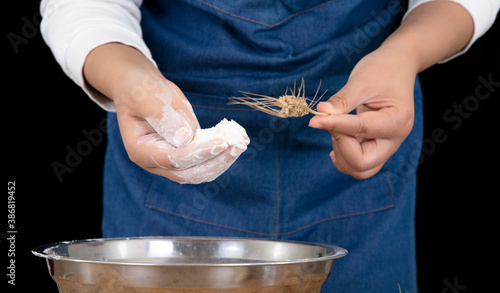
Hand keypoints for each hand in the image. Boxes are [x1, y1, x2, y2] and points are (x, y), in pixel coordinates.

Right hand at [84, 43, 248, 183]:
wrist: (141, 87)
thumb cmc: (139, 88)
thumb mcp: (147, 96)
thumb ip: (162, 117)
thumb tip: (184, 139)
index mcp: (140, 150)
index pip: (173, 159)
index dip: (198, 153)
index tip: (222, 142)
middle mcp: (155, 162)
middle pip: (188, 173)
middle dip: (215, 162)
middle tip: (238, 146)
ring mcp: (171, 160)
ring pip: (200, 171)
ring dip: (222, 161)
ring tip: (241, 143)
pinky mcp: (185, 153)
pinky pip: (205, 160)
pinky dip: (222, 153)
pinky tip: (238, 140)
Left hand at [309, 46, 416, 178]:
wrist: (397, 67)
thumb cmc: (382, 70)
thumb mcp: (361, 81)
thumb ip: (342, 100)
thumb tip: (320, 113)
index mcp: (397, 120)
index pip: (360, 131)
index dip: (334, 126)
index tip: (314, 120)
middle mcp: (395, 139)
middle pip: (363, 163)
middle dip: (341, 147)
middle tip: (332, 124)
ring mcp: (387, 146)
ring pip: (361, 170)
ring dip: (342, 155)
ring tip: (336, 131)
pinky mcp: (377, 147)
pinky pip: (360, 166)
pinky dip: (344, 158)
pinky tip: (336, 140)